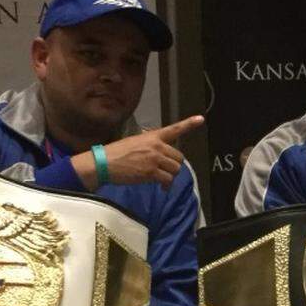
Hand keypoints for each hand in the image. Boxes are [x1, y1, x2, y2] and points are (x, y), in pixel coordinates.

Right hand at [75, 115, 203, 189]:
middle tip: (166, 170)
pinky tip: (161, 186)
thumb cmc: (116, 153)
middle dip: (174, 165)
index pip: (174, 129)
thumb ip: (150, 145)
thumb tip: (159, 153)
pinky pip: (167, 179)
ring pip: (175, 169)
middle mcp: (157, 146)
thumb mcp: (135, 142)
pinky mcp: (151, 172)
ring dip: (171, 176)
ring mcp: (155, 159)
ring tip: (162, 179)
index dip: (189, 124)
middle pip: (179, 157)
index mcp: (153, 136)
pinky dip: (166, 185)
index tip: (200, 119)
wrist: (104, 163)